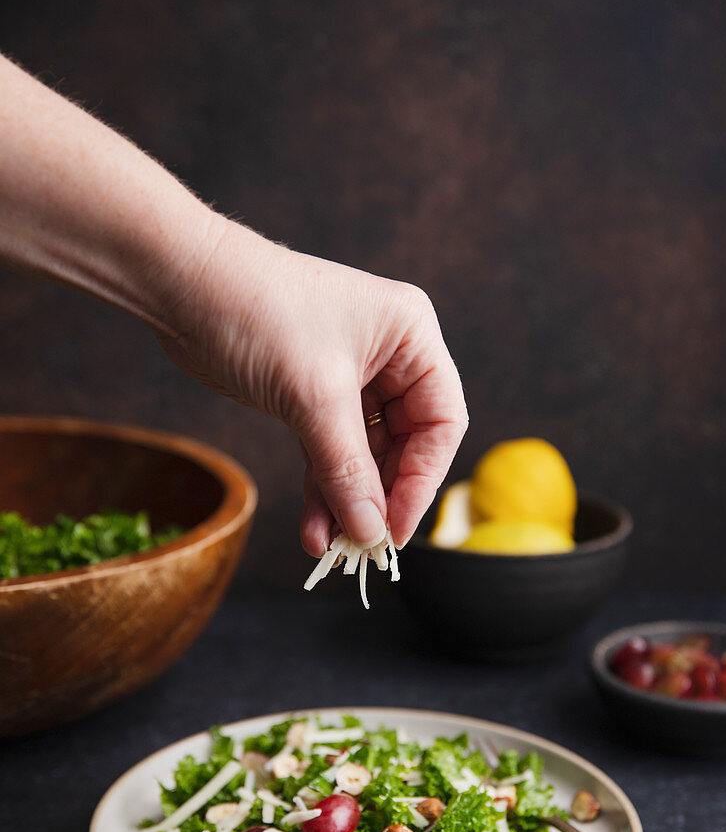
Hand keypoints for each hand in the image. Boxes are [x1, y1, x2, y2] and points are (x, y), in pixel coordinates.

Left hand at [155, 216, 468, 553]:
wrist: (178, 284)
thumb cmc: (255, 313)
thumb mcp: (314, 396)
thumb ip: (348, 468)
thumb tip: (373, 531)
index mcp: (410, 336)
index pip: (441, 422)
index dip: (423, 480)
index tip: (397, 529)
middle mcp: (389, 355)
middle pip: (405, 445)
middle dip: (380, 497)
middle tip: (362, 545)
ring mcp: (350, 377)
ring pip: (363, 456)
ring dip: (347, 502)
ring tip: (330, 548)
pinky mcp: (312, 395)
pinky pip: (329, 453)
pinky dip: (322, 490)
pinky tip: (313, 529)